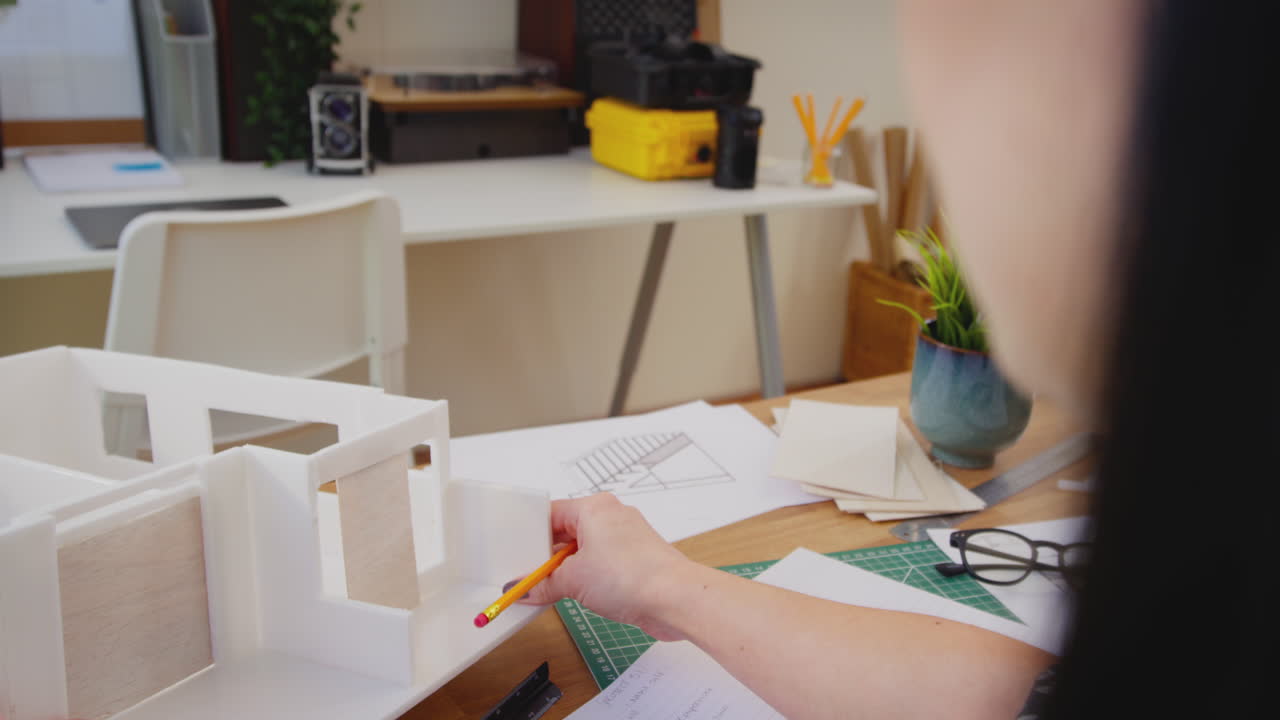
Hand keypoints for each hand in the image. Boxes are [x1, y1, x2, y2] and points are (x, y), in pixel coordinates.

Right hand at [521, 493, 694, 640]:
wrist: (674, 598)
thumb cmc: (634, 576)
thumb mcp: (572, 581)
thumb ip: (542, 585)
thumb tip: (524, 589)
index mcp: (594, 507)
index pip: (551, 513)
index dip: (531, 536)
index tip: (517, 554)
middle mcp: (611, 516)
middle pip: (567, 532)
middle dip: (548, 557)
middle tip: (528, 575)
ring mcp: (626, 537)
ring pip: (585, 550)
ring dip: (567, 570)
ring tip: (549, 588)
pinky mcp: (636, 558)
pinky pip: (602, 563)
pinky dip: (587, 577)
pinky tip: (574, 594)